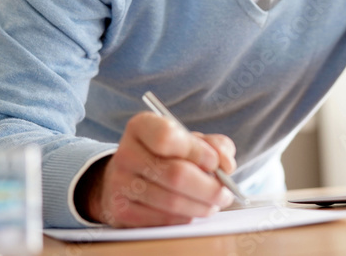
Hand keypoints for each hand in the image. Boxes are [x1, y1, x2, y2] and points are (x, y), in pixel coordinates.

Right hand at [81, 113, 236, 226]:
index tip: (215, 163)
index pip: (167, 138)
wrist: (128, 177)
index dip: (197, 152)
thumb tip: (226, 164)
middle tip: (225, 194)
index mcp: (141, 127)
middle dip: (209, 188)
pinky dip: (185, 218)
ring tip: (213, 204)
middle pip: (175, 174)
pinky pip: (162, 219)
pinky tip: (192, 212)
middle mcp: (125, 153)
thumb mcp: (188, 140)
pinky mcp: (120, 211)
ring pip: (171, 201)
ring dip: (201, 207)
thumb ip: (213, 145)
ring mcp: (120, 184)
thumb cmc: (166, 155)